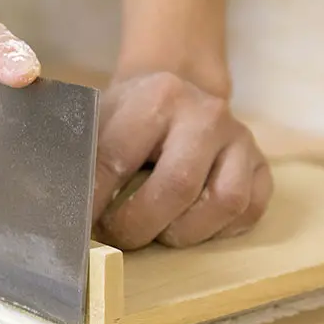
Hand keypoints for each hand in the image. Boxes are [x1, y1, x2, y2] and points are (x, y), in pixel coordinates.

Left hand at [93, 72, 272, 249]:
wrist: (181, 86)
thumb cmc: (133, 114)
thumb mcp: (103, 119)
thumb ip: (86, 158)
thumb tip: (61, 208)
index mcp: (158, 98)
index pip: (117, 158)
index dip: (95, 200)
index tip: (79, 227)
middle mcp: (206, 115)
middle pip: (176, 187)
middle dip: (138, 226)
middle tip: (116, 237)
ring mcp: (240, 139)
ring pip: (224, 203)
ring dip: (182, 232)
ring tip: (156, 231)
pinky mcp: (262, 164)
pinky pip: (250, 210)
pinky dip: (218, 230)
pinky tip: (190, 224)